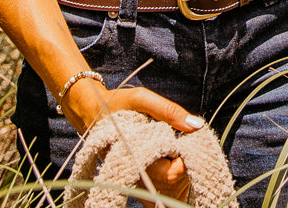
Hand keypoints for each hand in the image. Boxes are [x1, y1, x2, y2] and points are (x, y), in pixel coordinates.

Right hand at [64, 77, 202, 204]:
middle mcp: (133, 174)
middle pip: (170, 184)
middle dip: (182, 163)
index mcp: (137, 156)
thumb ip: (169, 111)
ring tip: (175, 149)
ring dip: (175, 169)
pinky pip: (156, 188)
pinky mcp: (133, 180)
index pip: (171, 174)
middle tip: (184, 144)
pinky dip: (166, 175)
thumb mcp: (142, 100)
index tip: (188, 143)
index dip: (185, 160)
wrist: (90, 113)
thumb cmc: (118, 104)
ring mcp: (133, 180)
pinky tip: (168, 158)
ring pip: (164, 188)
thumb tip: (197, 125)